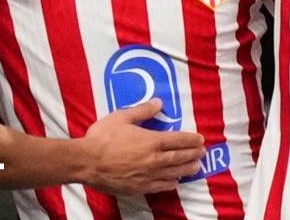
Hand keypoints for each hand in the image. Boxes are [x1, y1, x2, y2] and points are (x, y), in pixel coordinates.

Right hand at [79, 99, 206, 193]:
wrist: (86, 162)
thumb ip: (143, 110)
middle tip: (203, 153)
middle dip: (193, 154)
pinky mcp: (138, 187)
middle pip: (179, 157)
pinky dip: (170, 184)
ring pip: (173, 173)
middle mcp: (154, 159)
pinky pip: (160, 187)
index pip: (178, 140)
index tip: (201, 140)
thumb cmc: (103, 137)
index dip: (191, 140)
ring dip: (186, 169)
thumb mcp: (122, 117)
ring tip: (196, 167)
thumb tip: (159, 102)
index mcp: (152, 141)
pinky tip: (175, 183)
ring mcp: (147, 175)